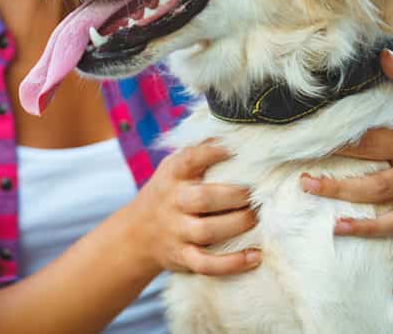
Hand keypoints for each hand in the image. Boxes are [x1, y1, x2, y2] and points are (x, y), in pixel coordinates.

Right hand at [127, 141, 260, 275]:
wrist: (136, 234)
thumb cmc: (168, 192)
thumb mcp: (174, 167)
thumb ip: (199, 151)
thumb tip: (233, 129)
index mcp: (172, 175)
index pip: (190, 159)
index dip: (215, 152)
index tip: (239, 149)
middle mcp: (172, 202)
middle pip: (203, 198)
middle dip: (235, 195)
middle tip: (256, 192)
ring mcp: (176, 231)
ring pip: (208, 231)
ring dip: (238, 224)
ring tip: (256, 217)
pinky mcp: (182, 257)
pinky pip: (207, 264)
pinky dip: (232, 263)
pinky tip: (255, 256)